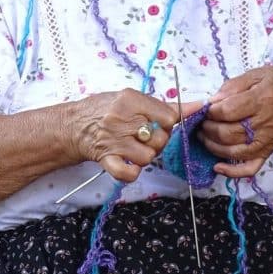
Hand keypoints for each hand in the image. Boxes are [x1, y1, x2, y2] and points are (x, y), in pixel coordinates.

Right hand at [73, 88, 202, 182]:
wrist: (73, 125)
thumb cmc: (107, 110)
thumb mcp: (133, 99)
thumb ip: (166, 106)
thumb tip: (199, 106)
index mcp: (130, 99)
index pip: (168, 117)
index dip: (166, 123)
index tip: (156, 122)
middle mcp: (121, 119)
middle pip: (160, 139)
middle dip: (157, 141)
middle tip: (143, 137)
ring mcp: (113, 141)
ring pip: (148, 157)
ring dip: (145, 156)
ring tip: (134, 148)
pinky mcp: (106, 159)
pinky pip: (129, 173)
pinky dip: (132, 172)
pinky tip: (128, 163)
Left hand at [200, 66, 272, 177]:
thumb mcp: (260, 74)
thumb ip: (234, 85)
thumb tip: (213, 101)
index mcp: (263, 99)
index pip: (228, 110)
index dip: (211, 110)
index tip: (207, 107)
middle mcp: (265, 123)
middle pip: (228, 132)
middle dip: (208, 128)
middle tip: (202, 121)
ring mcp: (266, 141)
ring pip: (233, 150)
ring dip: (212, 145)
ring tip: (204, 135)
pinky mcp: (267, 152)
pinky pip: (249, 168)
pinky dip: (232, 171)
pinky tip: (217, 166)